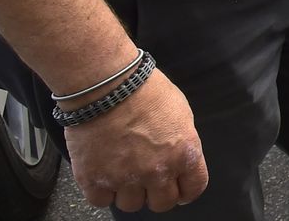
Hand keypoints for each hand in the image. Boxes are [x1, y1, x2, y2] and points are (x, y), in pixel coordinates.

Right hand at [62, 71, 208, 211]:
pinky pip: (101, 200)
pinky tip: (103, 172)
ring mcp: (125, 178)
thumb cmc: (144, 89)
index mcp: (184, 154)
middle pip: (162, 204)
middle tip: (147, 179)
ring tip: (122, 170)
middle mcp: (157, 171)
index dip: (185, 190)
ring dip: (128, 191)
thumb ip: (181, 143)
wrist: (107, 84)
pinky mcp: (94, 178)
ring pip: (131, 205)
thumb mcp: (181, 113)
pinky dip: (101, 190)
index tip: (179, 188)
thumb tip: (177, 158)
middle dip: (156, 192)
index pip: (193, 189)